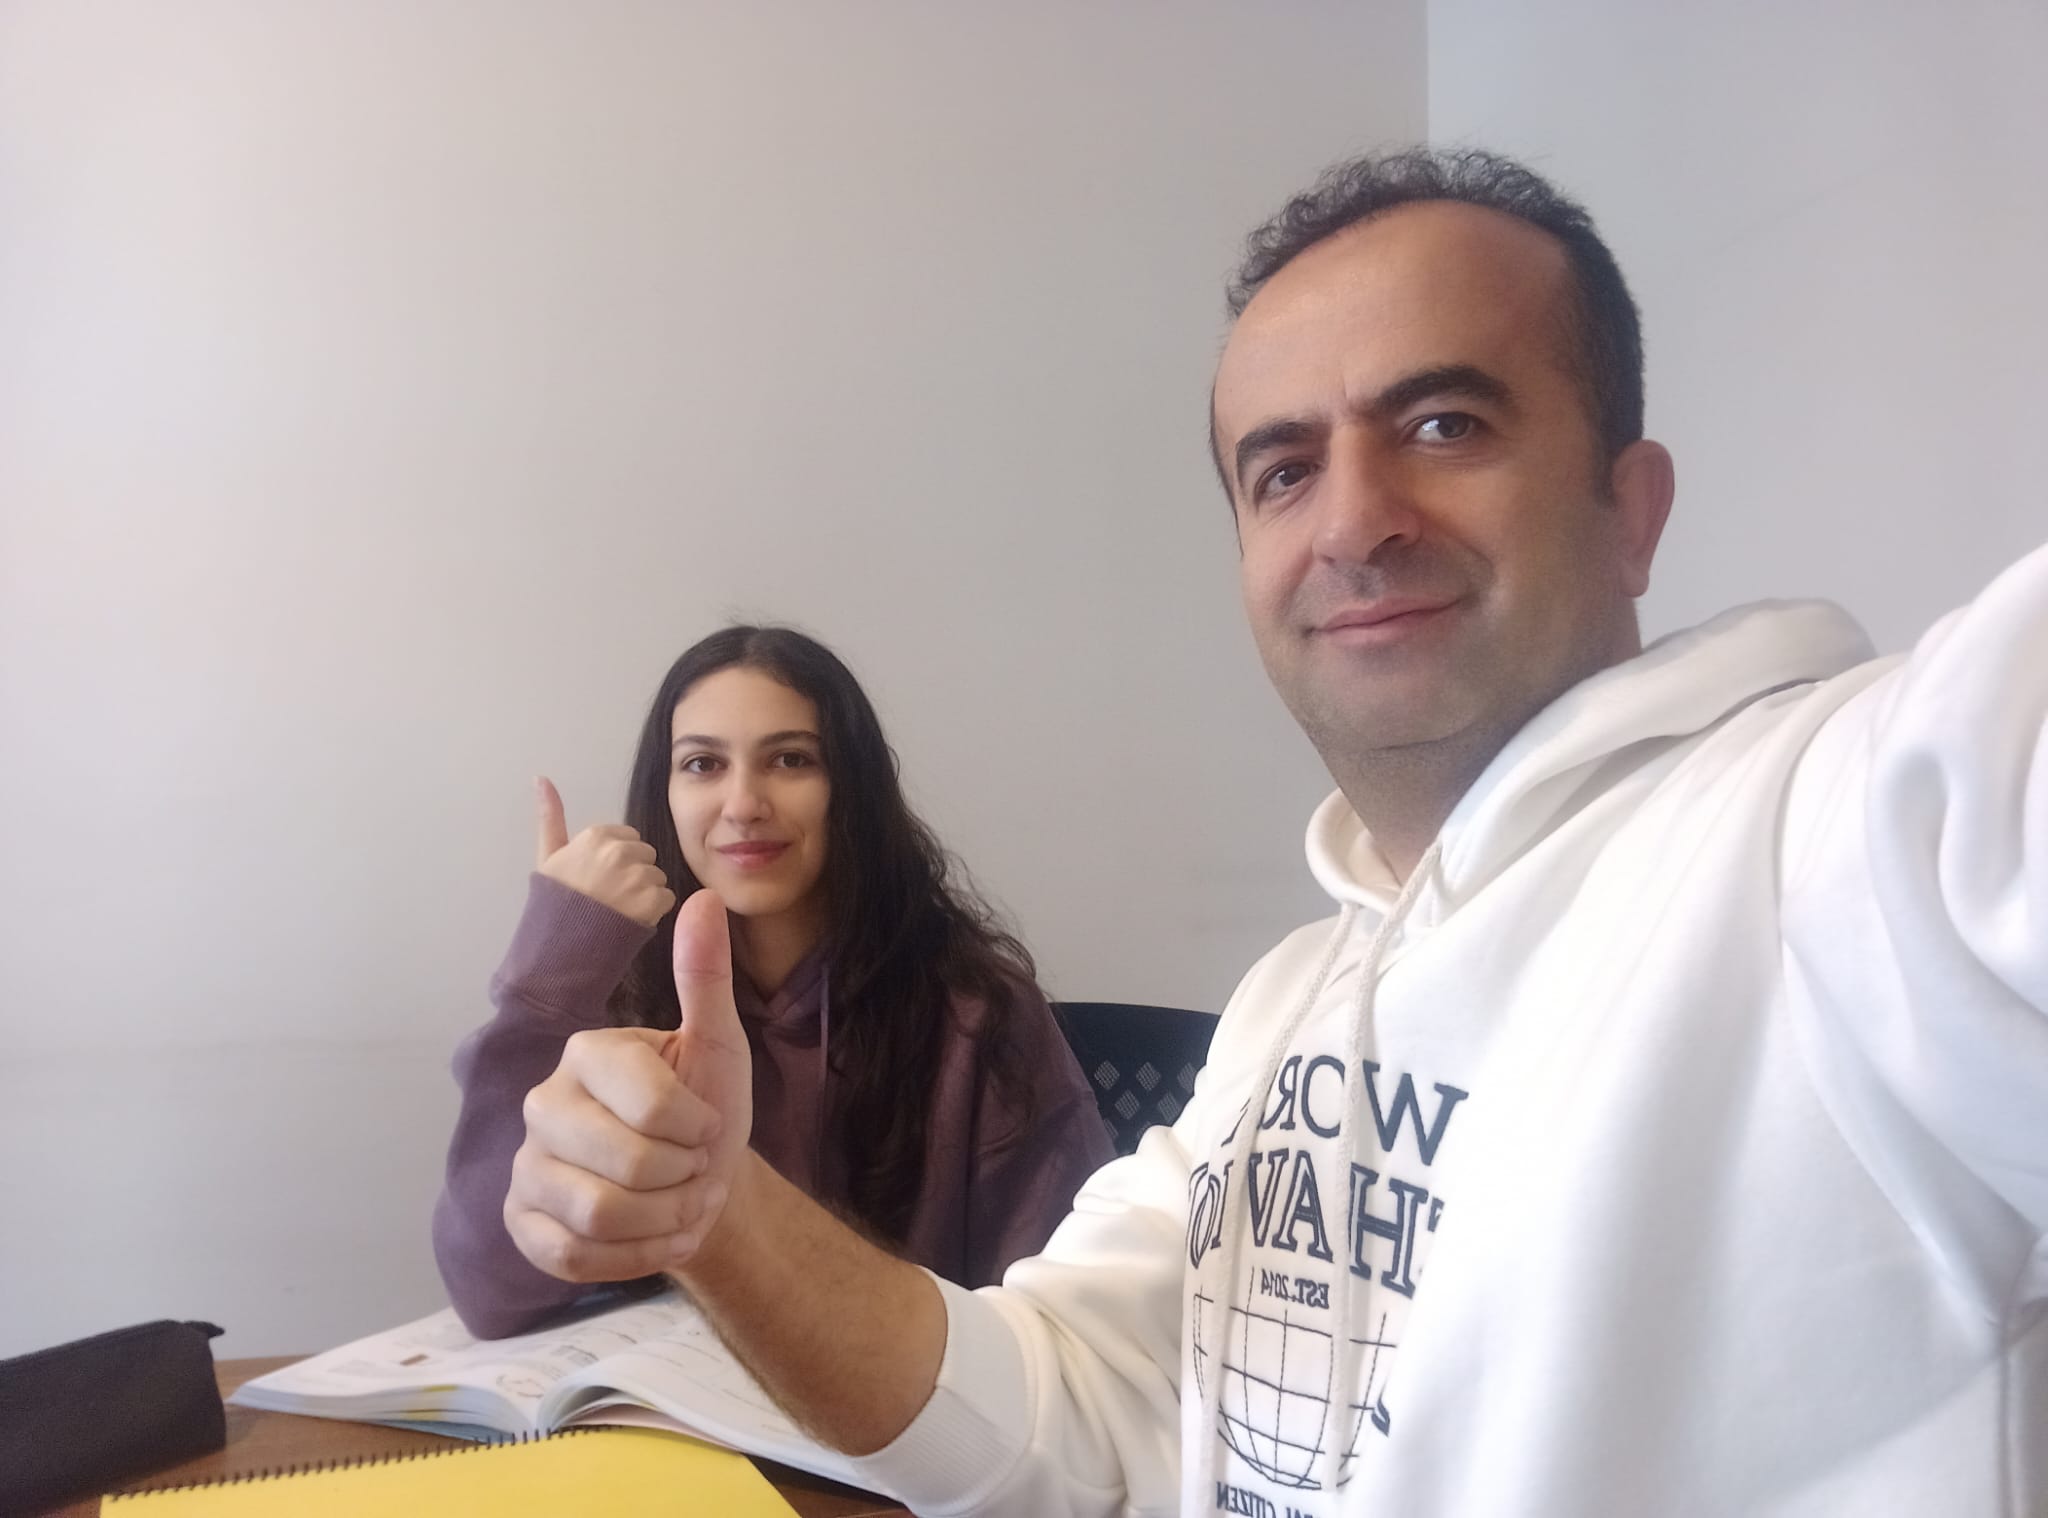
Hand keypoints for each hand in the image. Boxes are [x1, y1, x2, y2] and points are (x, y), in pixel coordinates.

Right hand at [504, 890, 754, 1280]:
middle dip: (684, 1178)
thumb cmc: (705, 1107)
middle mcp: (542, 1103)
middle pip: (628, 1165)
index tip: (706, 1125)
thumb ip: (705, 977)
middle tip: (692, 1169)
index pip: (653, 1104)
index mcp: (587, 1052)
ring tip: (676, 1203)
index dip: (698, 1129)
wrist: (696, 1184)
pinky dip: (634, 1257)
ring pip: (599, 1216)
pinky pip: (573, 1258)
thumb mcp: (717, 1044)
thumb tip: (704, 896)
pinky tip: (652, 1237)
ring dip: (664, 1221)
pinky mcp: (521, 1225)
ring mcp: (525, 1167)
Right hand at [533, 776, 675, 926]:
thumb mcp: (548, 855)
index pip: (627, 838)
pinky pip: (666, 898)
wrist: (558, 949)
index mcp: (596, 836)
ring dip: (644, 893)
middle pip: (645, 856)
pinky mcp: (652, 901)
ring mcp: (637, 876)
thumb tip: (541, 777)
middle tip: (610, 897)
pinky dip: (653, 911)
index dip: (617, 861)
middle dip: (633, 873)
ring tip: (618, 911)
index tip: (600, 879)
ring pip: (656, 876)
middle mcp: (619, 851)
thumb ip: (550, 815)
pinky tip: (630, 920)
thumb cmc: (552, 904)